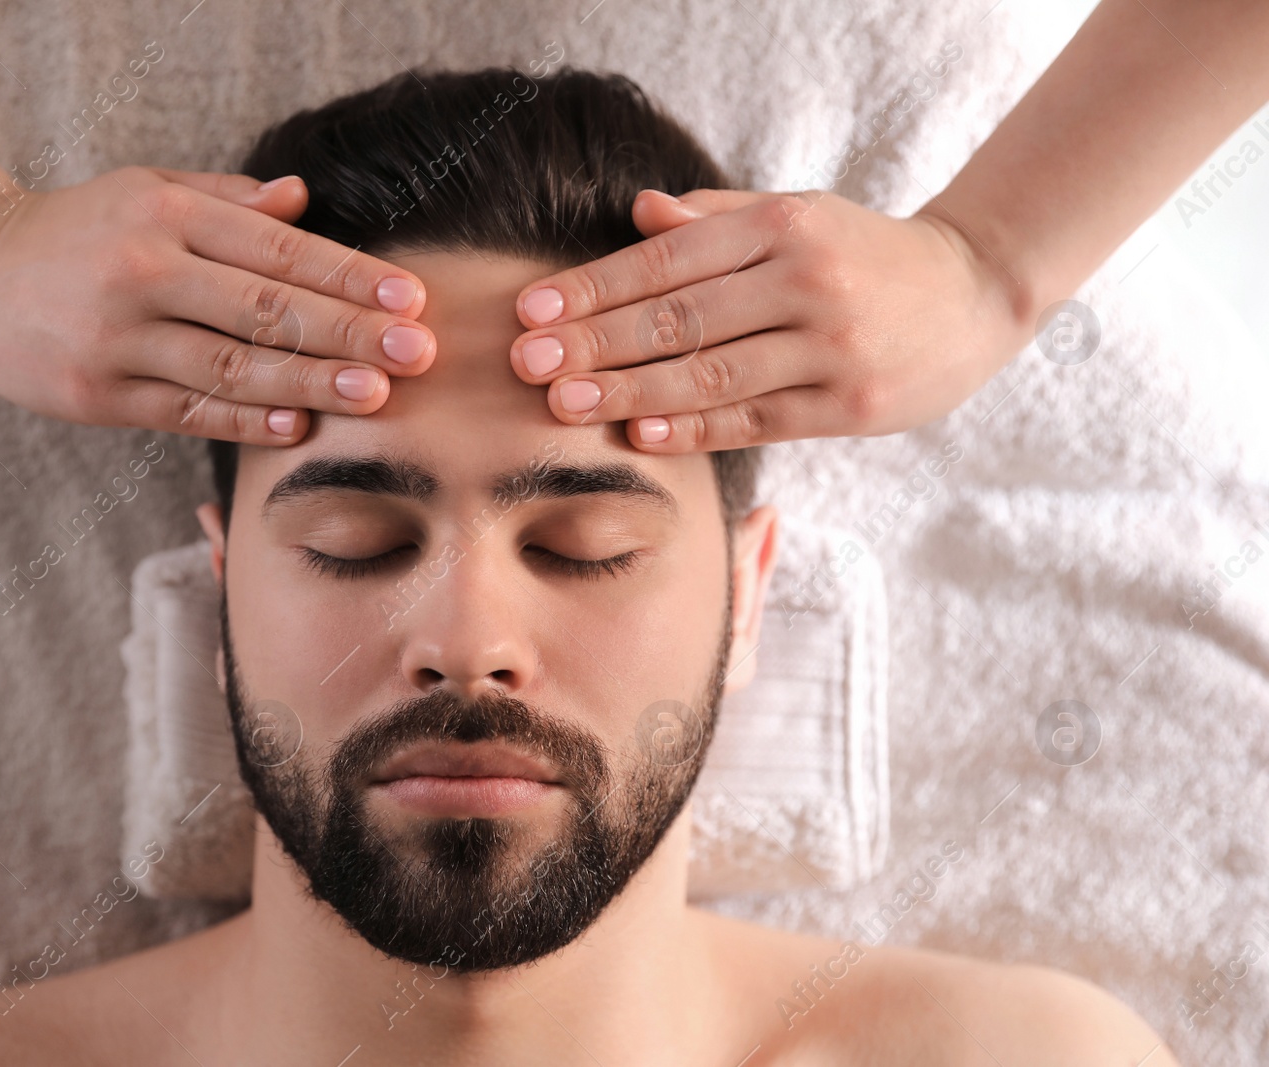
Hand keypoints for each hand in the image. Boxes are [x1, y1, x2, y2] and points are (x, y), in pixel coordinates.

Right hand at [0, 167, 436, 443]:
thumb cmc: (74, 228)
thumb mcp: (144, 188)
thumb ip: (227, 198)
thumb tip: (304, 199)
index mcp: (165, 213)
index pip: (276, 248)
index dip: (348, 276)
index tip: (409, 299)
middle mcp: (144, 270)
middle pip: (265, 308)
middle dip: (349, 333)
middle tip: (417, 354)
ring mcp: (119, 337)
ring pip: (230, 366)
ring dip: (308, 383)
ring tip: (374, 396)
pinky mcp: (97, 393)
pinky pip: (184, 410)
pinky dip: (241, 420)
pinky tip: (294, 426)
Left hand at [507, 187, 1032, 449]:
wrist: (976, 293)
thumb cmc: (863, 253)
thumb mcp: (797, 215)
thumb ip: (717, 218)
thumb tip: (639, 214)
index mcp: (782, 226)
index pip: (669, 259)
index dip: (596, 286)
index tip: (534, 308)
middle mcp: (805, 281)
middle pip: (680, 317)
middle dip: (595, 342)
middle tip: (528, 363)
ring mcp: (830, 346)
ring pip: (713, 373)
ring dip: (631, 390)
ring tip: (564, 403)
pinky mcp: (850, 405)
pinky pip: (756, 419)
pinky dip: (695, 428)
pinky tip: (640, 434)